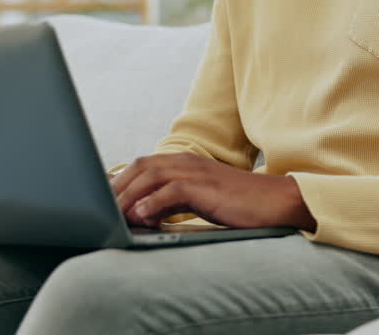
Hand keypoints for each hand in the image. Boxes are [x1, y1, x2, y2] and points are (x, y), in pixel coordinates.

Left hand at [109, 152, 316, 230]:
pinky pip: (173, 190)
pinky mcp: (207, 187)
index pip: (142, 165)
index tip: (102, 201)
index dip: (119, 181)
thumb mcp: (198, 200)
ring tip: (116, 216)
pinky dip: (153, 202)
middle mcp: (187, 162)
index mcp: (184, 163)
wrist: (276, 201)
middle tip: (102, 212)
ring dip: (129, 195)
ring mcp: (197, 172)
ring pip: (151, 175)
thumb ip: (170, 203)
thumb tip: (141, 213)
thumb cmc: (238, 204)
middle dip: (117, 188)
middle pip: (141, 167)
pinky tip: (143, 216)